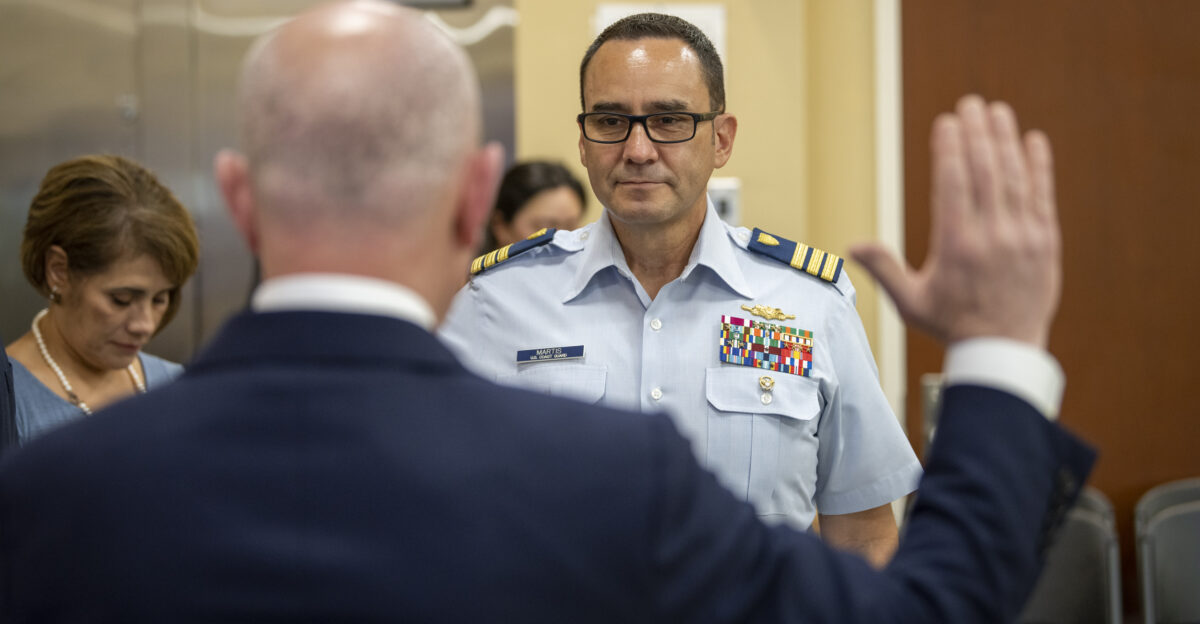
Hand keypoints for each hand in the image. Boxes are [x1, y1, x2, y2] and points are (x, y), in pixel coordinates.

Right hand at [851, 95, 1059, 347]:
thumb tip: (851, 245)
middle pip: (984, 171)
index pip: (954, 183)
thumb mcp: (910, 302)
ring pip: (1013, 177)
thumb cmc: (951, 325)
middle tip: (970, 103)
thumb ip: (883, 269)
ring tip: (996, 111)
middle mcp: (991, 236)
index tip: (947, 122)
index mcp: (956, 245)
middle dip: (977, 133)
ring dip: (1005, 140)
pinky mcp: (1044, 242)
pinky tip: (1032, 140)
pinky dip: (1038, 166)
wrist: (1003, 351)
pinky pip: (1042, 195)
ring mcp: (1022, 237)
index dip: (950, 148)